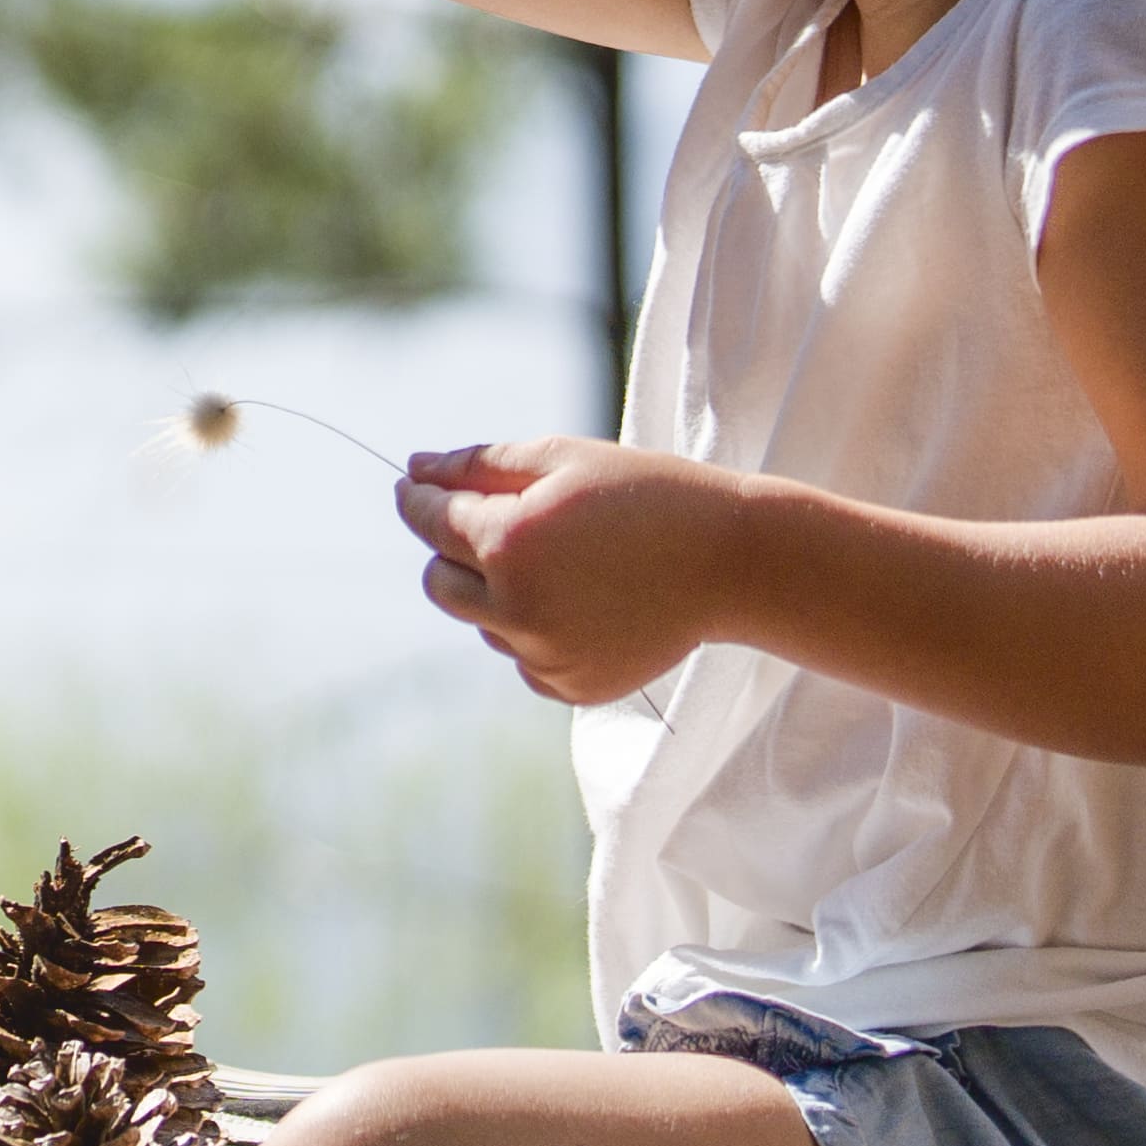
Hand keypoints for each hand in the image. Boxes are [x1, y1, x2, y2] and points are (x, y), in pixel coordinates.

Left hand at [392, 438, 739, 701]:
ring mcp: (545, 656)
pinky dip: (537, 630)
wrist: (732, 562)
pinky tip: (585, 600)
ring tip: (564, 560)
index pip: (430, 521)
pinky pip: (525, 657)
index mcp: (509, 544)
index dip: (417, 499)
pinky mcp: (571, 686)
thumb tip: (415, 471)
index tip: (413, 486)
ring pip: (483, 623)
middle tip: (491, 524)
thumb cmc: (649, 494)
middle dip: (450, 552)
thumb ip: (479, 464)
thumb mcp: (564, 458)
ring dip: (500, 591)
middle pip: (439, 585)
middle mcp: (517, 610)